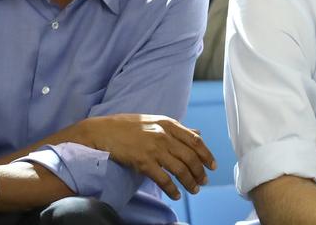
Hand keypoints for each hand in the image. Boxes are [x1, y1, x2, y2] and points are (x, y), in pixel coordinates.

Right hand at [81, 114, 215, 199]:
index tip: (212, 165)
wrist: (102, 131)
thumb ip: (177, 128)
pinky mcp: (143, 161)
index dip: (207, 154)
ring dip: (189, 182)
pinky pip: (163, 179)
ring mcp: (153, 148)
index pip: (195, 140)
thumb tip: (197, 133)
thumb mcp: (155, 121)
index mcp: (168, 123)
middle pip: (190, 157)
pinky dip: (172, 189)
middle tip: (203, 181)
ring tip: (193, 190)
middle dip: (200, 171)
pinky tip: (176, 194)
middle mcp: (163, 135)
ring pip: (180, 169)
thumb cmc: (128, 126)